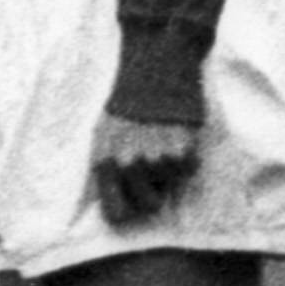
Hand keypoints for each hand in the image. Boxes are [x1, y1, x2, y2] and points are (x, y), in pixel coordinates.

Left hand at [89, 111, 199, 230]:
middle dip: (154, 191)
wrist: (153, 72)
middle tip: (154, 171)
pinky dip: (188, 157)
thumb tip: (94, 197)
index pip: (115, 213)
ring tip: (163, 143)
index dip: (125, 213)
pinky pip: (189, 169)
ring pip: (172, 185)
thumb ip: (102, 164)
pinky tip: (178, 137)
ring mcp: (157, 160)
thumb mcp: (99, 132)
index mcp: (105, 163)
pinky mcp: (182, 151)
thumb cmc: (124, 102)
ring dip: (170, 170)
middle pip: (150, 205)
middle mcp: (130, 166)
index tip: (131, 209)